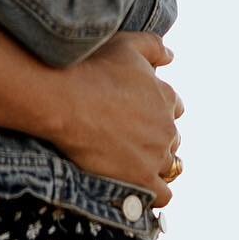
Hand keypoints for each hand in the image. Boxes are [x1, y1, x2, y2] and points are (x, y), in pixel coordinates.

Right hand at [50, 32, 184, 205]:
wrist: (64, 99)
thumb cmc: (91, 67)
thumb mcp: (126, 44)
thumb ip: (153, 46)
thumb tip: (171, 56)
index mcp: (165, 96)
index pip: (173, 107)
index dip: (155, 110)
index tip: (134, 113)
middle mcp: (167, 127)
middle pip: (171, 138)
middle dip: (154, 138)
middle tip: (126, 137)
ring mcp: (156, 155)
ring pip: (168, 166)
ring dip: (153, 164)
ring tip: (128, 162)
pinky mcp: (141, 179)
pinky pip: (162, 195)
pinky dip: (152, 193)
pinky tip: (135, 186)